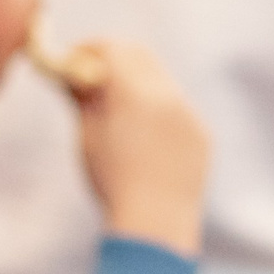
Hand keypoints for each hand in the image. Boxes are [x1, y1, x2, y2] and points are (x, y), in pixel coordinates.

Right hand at [73, 40, 208, 256]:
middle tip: (90, 72)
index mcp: (137, 95)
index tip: (72, 58)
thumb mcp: (89, 136)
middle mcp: (169, 98)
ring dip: (137, 82)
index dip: (89, 50)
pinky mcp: (201, 134)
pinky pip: (177, 107)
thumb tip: (73, 72)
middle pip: (141, 57)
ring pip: (161, 81)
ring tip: (112, 105)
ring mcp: (190, 115)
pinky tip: (140, 131)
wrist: (156, 223)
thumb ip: (84, 98)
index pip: (114, 51)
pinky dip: (157, 107)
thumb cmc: (113, 182)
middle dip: (114, 58)